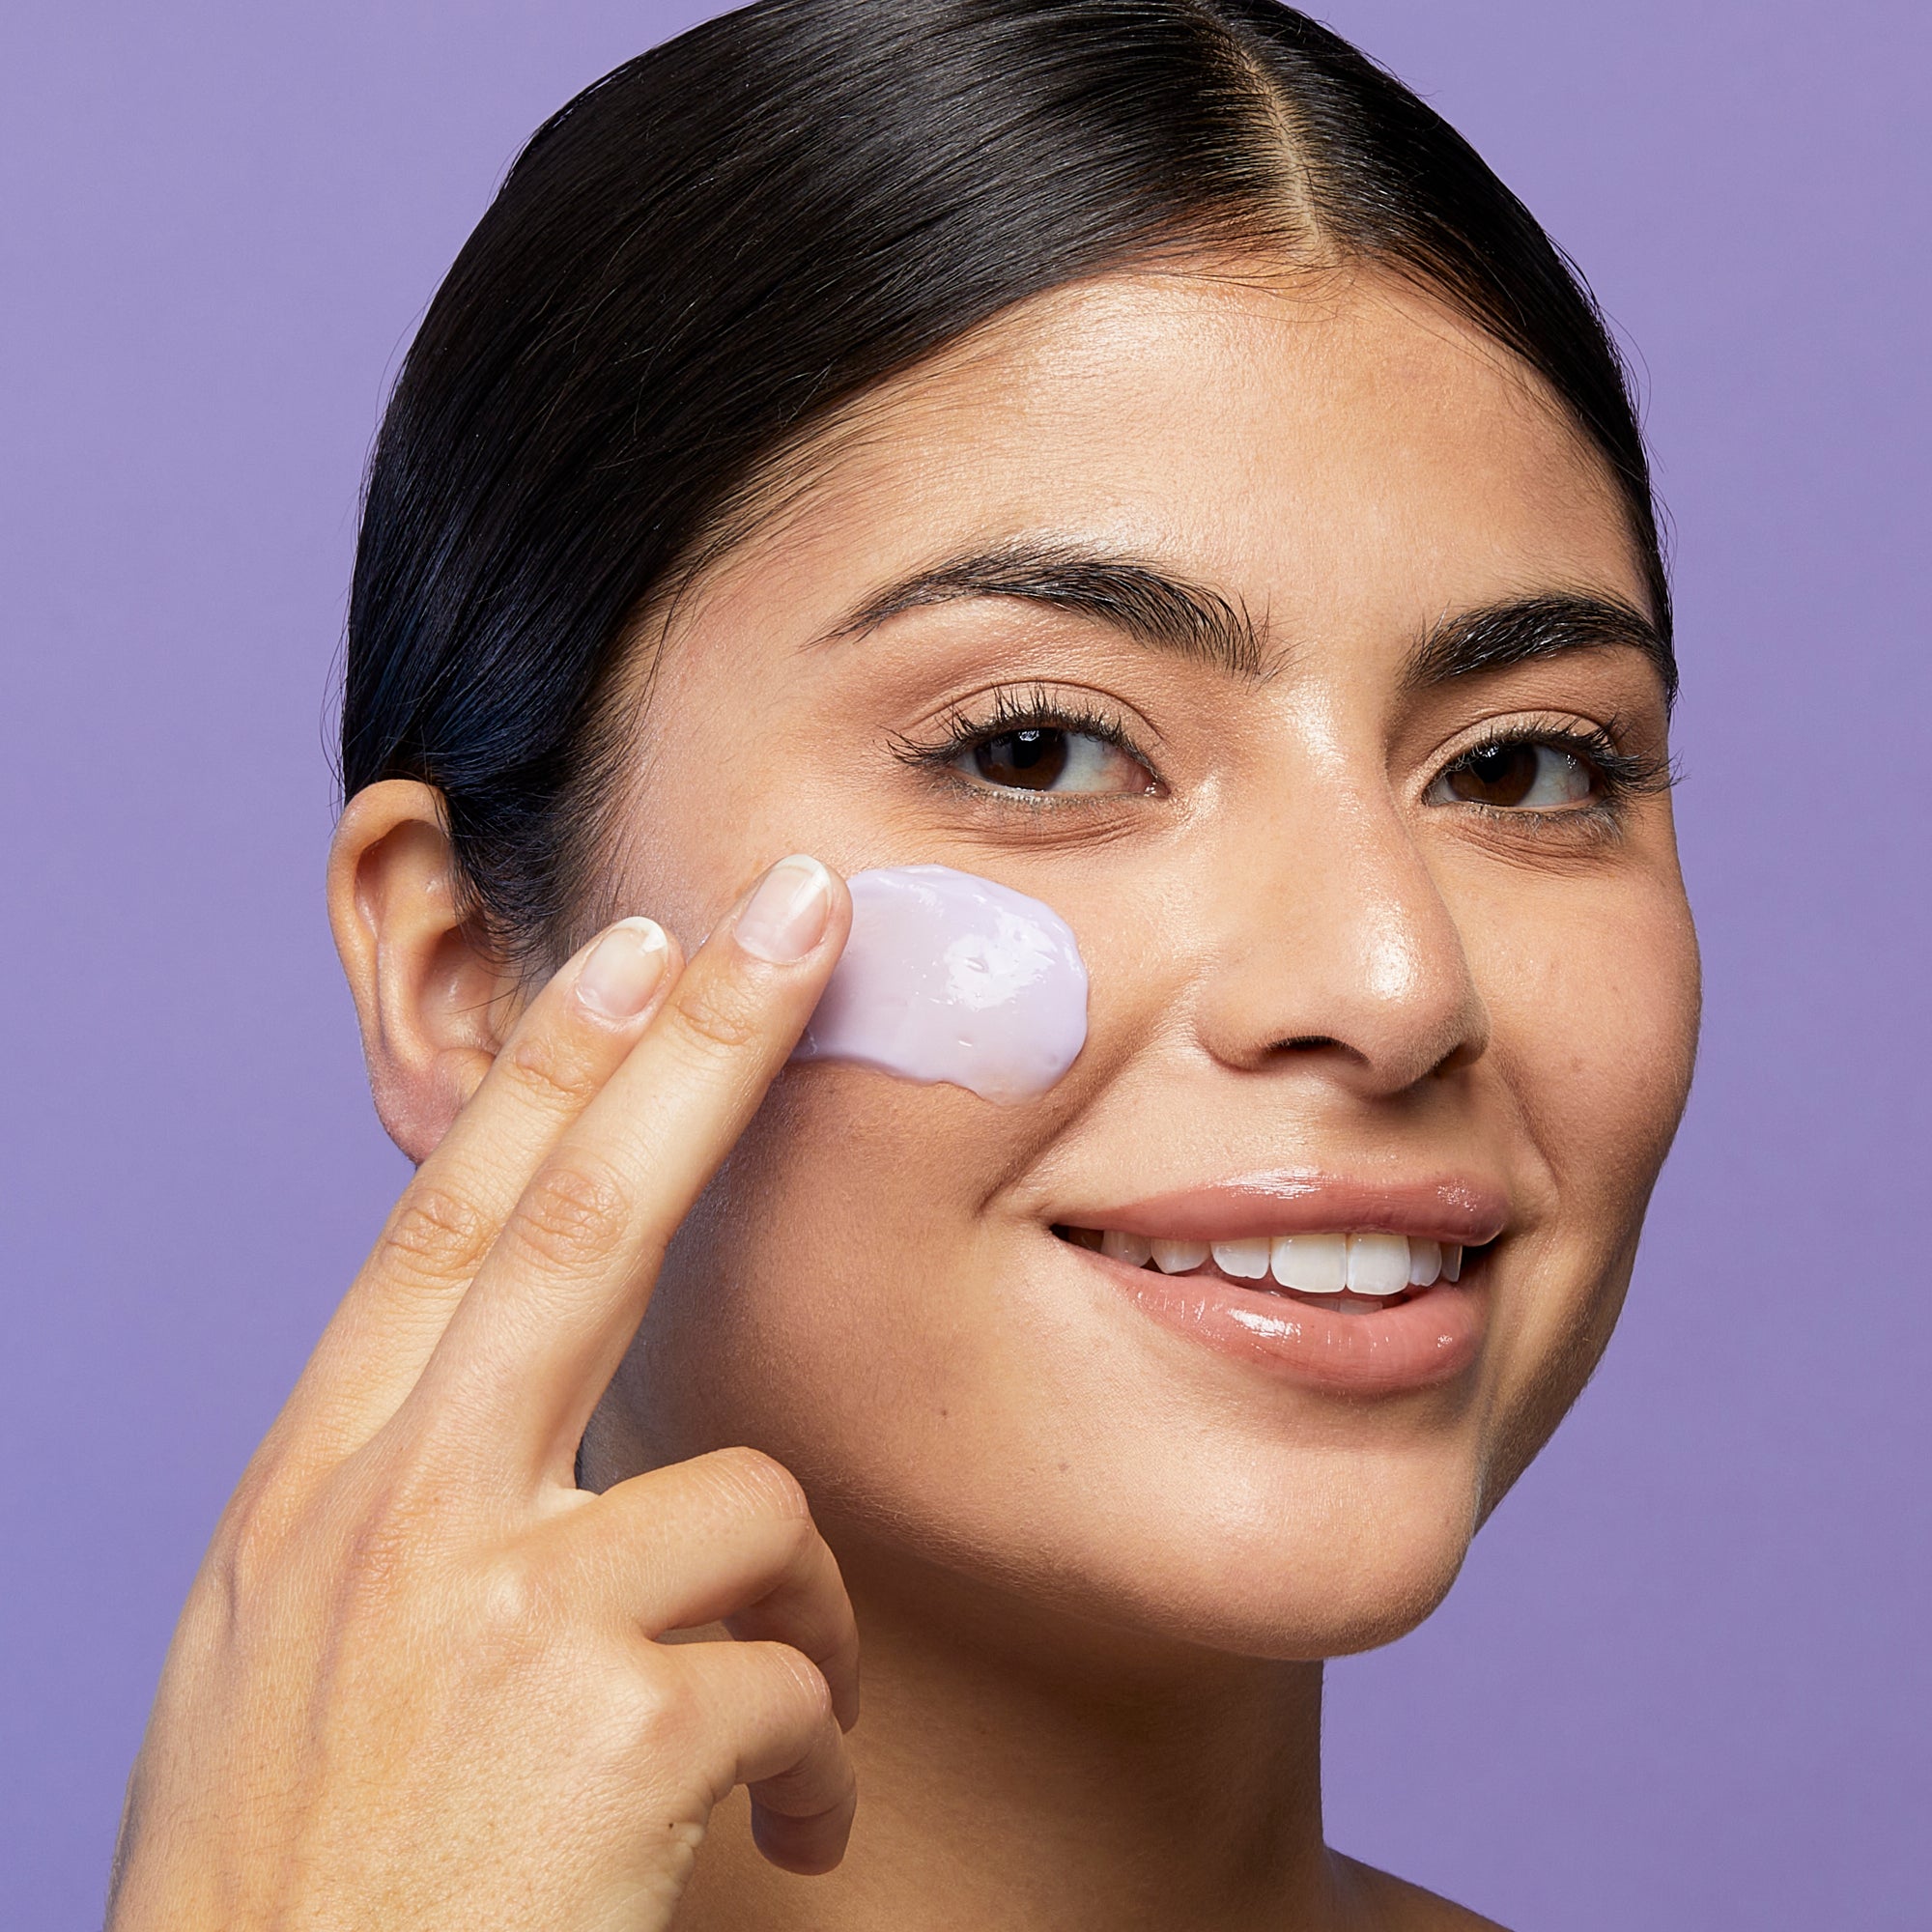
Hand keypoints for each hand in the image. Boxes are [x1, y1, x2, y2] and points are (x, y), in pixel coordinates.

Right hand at [109, 856, 857, 1931]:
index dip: (550, 1070)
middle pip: (585, 1218)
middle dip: (706, 1043)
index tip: (636, 945)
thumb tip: (547, 1428)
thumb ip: (416, 1523)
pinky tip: (782, 1841)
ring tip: (773, 1755)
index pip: (449, 1226)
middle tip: (799, 910)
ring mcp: (497, 1609)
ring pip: (754, 1504)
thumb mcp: (300, 1673)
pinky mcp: (611, 1721)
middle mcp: (394, 1517)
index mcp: (319, 1497)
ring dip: (798, 1627)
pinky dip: (815, 1760)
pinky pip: (798, 1672)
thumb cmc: (309, 1891)